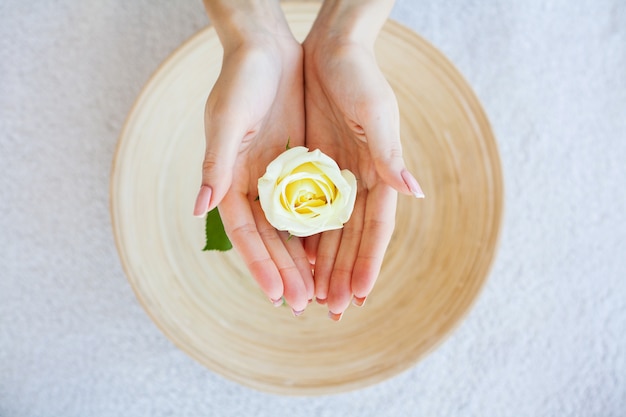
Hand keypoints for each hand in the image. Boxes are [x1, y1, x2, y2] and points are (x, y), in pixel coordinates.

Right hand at [194, 1, 313, 313]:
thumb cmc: (241, 80)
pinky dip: (320, 227)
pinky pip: (311, 203)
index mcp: (231, 179)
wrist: (266, 48)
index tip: (277, 294)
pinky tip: (333, 251)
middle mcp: (253, 184)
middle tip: (305, 305)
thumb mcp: (228, 120)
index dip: (260, 264)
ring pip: (293, 227)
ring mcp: (277, 176)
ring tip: (321, 289)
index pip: (245, 232)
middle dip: (287, 271)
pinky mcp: (300, 163)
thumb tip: (199, 209)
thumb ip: (216, 165)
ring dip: (305, 258)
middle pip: (270, 238)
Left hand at [302, 0, 423, 319]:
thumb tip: (414, 193)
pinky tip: (296, 257)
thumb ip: (390, 154)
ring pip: (329, 228)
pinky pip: (307, 207)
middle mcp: (359, 179)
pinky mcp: (313, 165)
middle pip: (351, 236)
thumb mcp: (376, 112)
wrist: (332, 47)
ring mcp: (335, 175)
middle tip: (332, 309)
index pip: (375, 227)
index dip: (368, 261)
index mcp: (379, 171)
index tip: (359, 294)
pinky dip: (303, 234)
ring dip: (323, 262)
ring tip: (313, 295)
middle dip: (342, 273)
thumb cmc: (359, 75)